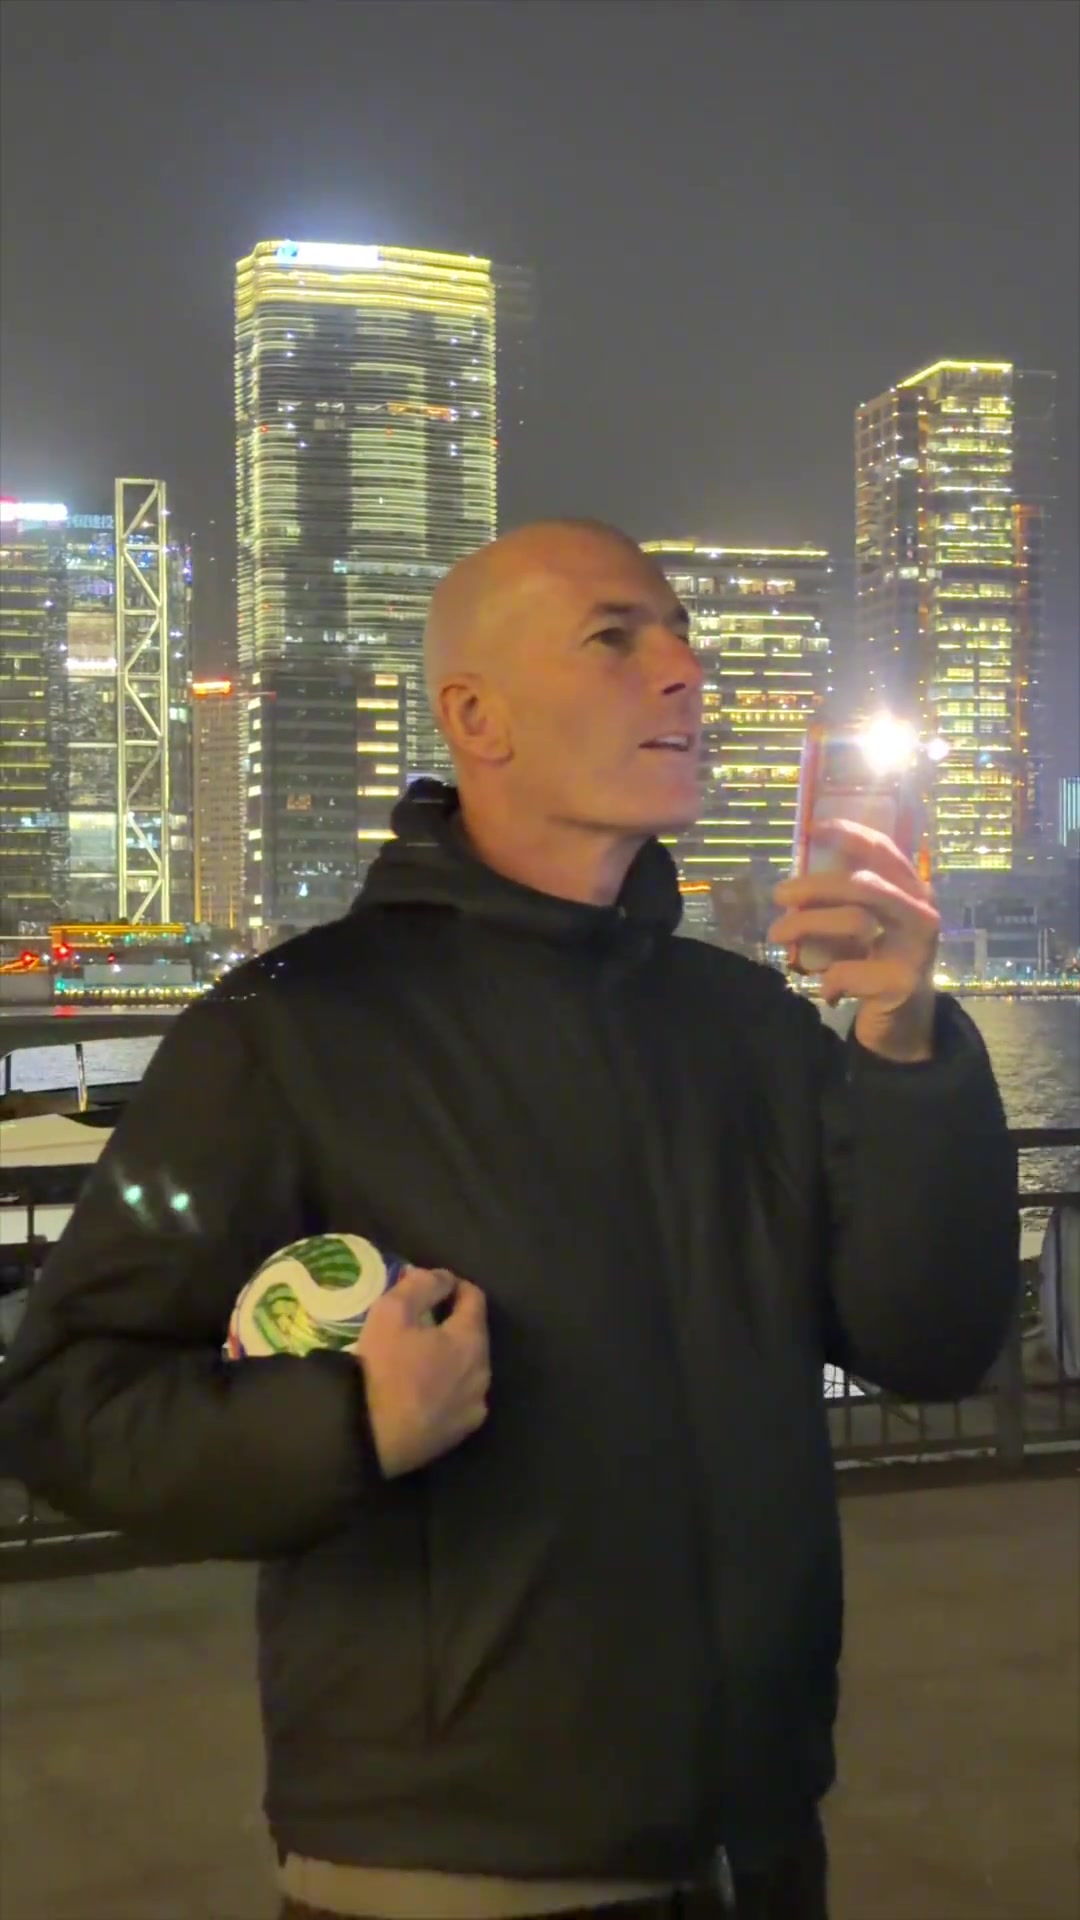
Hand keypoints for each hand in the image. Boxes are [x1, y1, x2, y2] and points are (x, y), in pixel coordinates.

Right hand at [353, 1266, 489, 1478]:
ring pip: (469, 1368)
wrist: (371, 1439)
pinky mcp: (462, 1431)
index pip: (475, 1298)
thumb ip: (421, 1285)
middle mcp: (483, 1372)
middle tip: (420, 1323)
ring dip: (451, 1357)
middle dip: (452, 1323)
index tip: (432, 1286)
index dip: (454, 1286)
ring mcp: (475, 1405)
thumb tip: (441, 1277)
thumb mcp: (392, 1313)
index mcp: (471, 1340)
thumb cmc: (382, 1370)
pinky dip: (448, 1388)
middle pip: (473, 1335)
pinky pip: (461, 1398)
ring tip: (421, 1358)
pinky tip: (425, 1391)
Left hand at [769, 820, 940, 1061]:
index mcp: (912, 891)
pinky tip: (825, 989)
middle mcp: (921, 913)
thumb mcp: (866, 925)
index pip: (883, 851)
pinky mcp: (902, 983)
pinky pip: (847, 971)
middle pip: (863, 885)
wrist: (906, 1026)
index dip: (849, 835)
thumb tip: (799, 872)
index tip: (812, 829)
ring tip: (779, 936)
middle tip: (779, 894)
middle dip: (813, 886)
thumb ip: (846, 899)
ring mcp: (916, 948)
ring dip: (806, 926)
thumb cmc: (877, 965)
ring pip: (854, 922)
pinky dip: (826, 978)